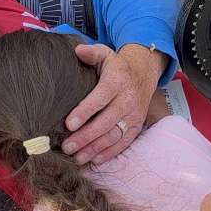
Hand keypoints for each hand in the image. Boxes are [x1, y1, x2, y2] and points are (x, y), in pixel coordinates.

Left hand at [62, 43, 164, 165]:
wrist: (144, 73)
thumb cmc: (117, 66)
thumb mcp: (105, 54)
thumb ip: (91, 53)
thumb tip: (78, 51)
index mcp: (117, 81)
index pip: (100, 98)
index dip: (85, 112)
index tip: (69, 124)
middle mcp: (127, 100)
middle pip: (106, 122)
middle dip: (86, 137)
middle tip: (67, 147)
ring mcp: (134, 115)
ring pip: (114, 136)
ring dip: (95, 149)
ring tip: (77, 157)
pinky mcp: (137, 126)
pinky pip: (123, 143)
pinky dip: (109, 154)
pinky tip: (94, 160)